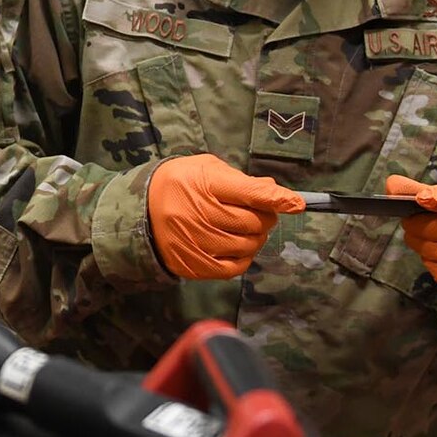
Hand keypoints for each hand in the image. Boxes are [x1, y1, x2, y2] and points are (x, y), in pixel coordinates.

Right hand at [148, 155, 305, 279]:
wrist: (139, 210)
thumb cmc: (179, 184)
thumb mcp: (206, 169)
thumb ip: (241, 180)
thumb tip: (273, 191)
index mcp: (203, 183)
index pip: (249, 193)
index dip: (276, 198)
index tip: (296, 203)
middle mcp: (198, 213)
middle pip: (254, 222)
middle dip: (264, 217)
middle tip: (257, 212)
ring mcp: (195, 242)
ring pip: (248, 245)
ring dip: (255, 238)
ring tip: (244, 229)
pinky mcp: (193, 264)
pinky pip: (234, 267)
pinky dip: (244, 257)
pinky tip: (237, 247)